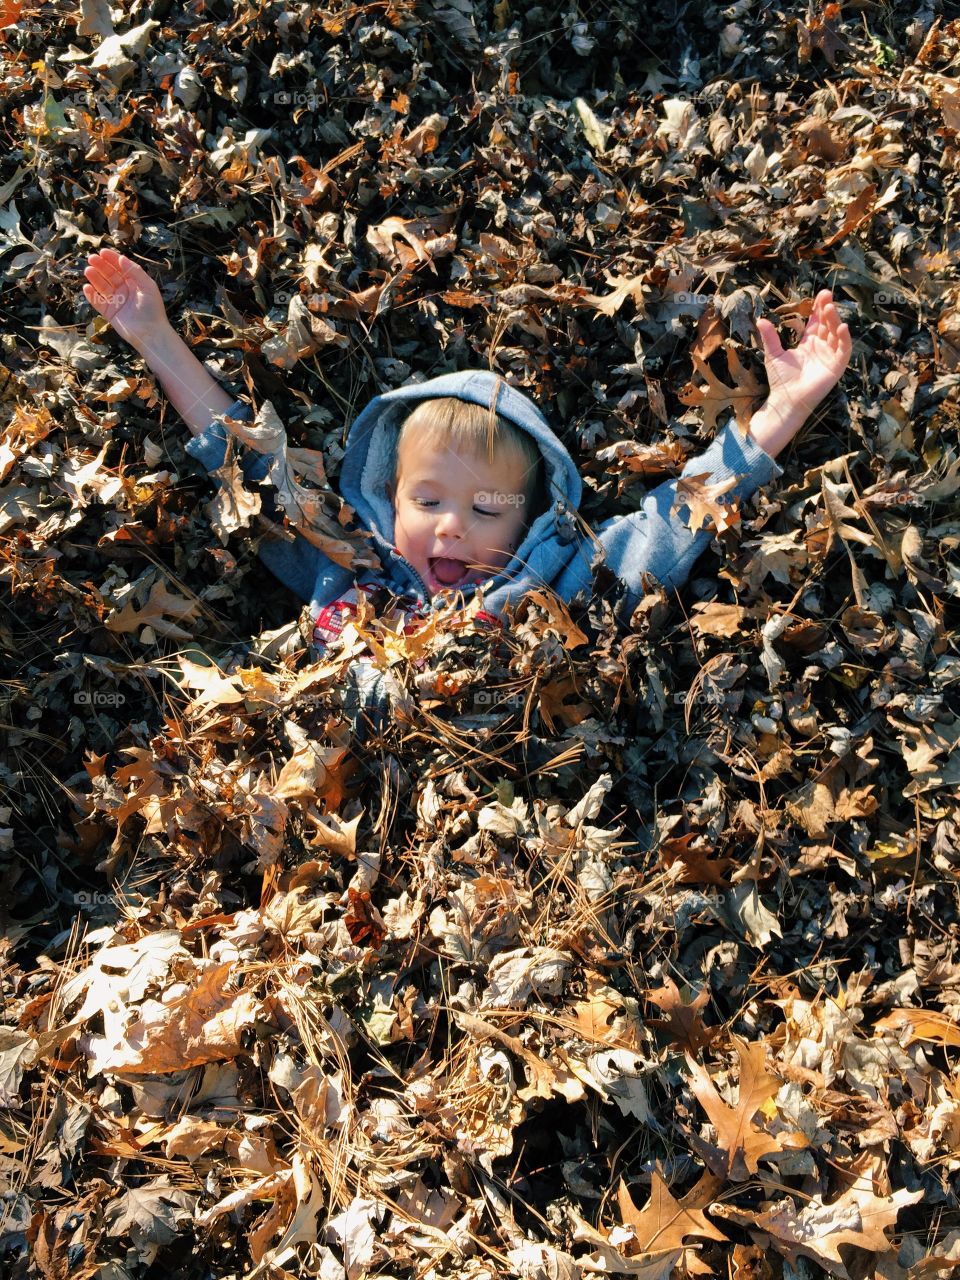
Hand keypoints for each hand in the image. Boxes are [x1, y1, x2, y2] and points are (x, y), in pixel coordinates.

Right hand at [82, 249, 170, 353]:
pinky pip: (97, 302)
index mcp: (135, 283)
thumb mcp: (148, 286)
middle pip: (109, 275)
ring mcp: (116, 301)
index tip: (102, 252)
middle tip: (91, 258)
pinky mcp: (109, 313)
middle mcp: (124, 290)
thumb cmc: (152, 310)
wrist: (150, 334)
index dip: (112, 259)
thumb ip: (135, 272)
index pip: (121, 267)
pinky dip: (91, 295)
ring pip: (102, 286)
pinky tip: (87, 287)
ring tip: (88, 270)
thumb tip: (121, 258)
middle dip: (101, 266)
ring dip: (95, 278)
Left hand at [749, 289, 851, 455]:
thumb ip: (769, 337)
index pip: (816, 322)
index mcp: (808, 344)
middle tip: (826, 296)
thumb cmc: (780, 380)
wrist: (786, 400)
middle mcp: (821, 348)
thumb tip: (760, 319)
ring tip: (829, 308)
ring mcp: (830, 357)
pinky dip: (844, 338)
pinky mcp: (836, 367)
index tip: (820, 295)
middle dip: (827, 310)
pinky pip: (844, 350)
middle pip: (827, 325)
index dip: (819, 309)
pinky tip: (842, 327)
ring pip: (835, 334)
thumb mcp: (773, 354)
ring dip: (835, 320)